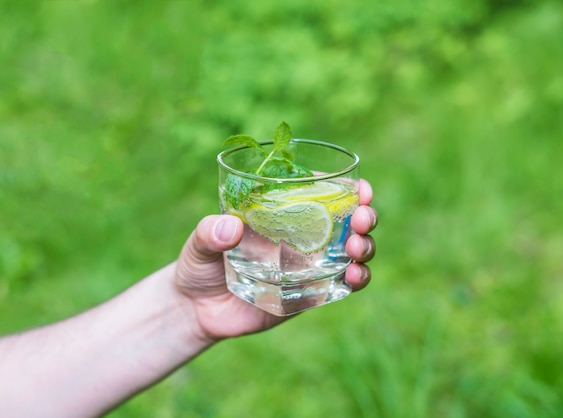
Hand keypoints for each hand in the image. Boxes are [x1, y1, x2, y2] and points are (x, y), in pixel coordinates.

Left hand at [174, 179, 376, 342]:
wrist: (196, 310)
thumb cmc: (199, 265)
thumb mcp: (198, 243)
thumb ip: (208, 233)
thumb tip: (230, 227)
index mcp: (283, 214)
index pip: (324, 194)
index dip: (350, 190)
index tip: (361, 188)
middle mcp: (303, 237)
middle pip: (349, 222)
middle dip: (365, 217)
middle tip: (362, 220)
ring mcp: (309, 267)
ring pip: (353, 253)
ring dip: (365, 247)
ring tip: (357, 249)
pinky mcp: (308, 295)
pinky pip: (341, 286)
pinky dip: (356, 279)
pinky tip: (353, 277)